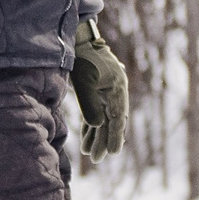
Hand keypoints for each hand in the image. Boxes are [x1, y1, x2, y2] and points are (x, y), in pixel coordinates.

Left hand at [71, 17, 128, 161]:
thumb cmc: (83, 59)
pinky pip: (97, 113)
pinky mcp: (98, 91)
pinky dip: (92, 126)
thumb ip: (91, 105)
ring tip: (90, 153)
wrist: (80, 40)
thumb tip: (98, 126)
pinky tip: (87, 139)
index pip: (117, 118)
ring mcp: (108, 92)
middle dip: (105, 140)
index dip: (115, 136)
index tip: (113, 152)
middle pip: (112, 121)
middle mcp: (116, 92)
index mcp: (118, 89)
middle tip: (98, 159)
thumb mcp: (85, 82)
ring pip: (104, 119)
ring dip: (97, 136)